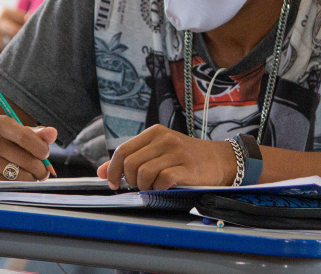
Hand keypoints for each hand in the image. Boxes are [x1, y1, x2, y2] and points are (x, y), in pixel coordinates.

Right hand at [0, 115, 56, 180]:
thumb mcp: (18, 132)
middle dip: (41, 168)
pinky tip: (17, 180)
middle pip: (27, 159)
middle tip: (43, 170)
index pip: (25, 137)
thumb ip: (37, 134)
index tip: (45, 154)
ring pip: (21, 176)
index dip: (41, 148)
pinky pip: (11, 186)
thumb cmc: (3, 142)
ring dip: (32, 178)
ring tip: (30, 174)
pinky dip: (20, 186)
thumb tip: (53, 133)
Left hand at [96, 125, 236, 189]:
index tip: (112, 182)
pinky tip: (165, 188)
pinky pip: (162, 181)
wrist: (220, 160)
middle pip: (131, 163)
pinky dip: (159, 189)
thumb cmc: (186, 157)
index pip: (123, 150)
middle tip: (139, 185)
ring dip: (145, 186)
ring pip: (144, 173)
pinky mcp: (186, 168)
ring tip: (153, 186)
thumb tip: (100, 171)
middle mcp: (164, 139)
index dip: (112, 169)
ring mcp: (176, 153)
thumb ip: (131, 159)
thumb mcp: (158, 151)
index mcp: (154, 132)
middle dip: (130, 180)